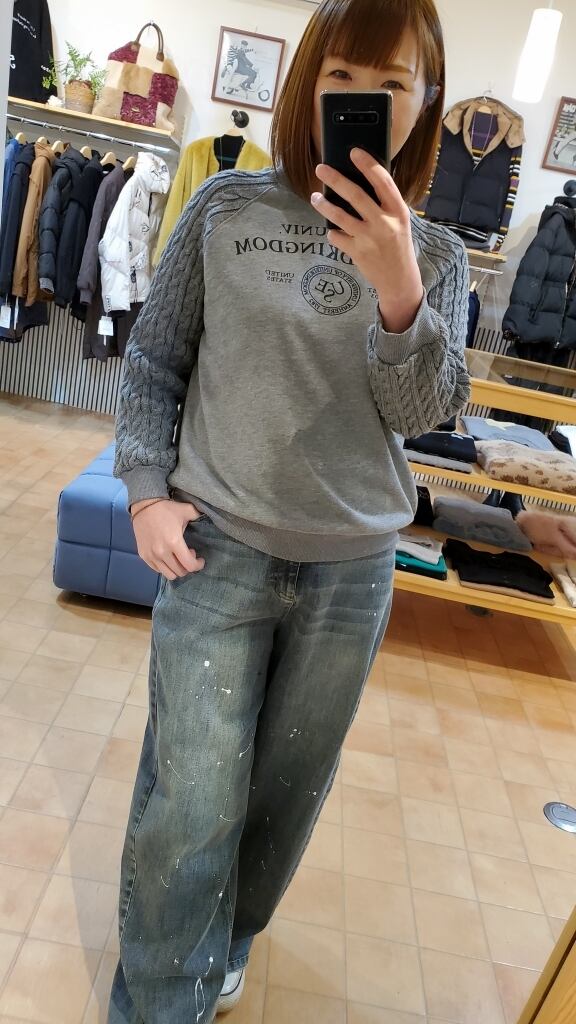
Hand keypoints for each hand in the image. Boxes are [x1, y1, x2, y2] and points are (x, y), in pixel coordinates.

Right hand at [131, 499, 205, 580]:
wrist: (144, 505)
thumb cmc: (166, 509)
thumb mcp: (187, 510)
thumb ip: (199, 516)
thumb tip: (208, 518)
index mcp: (174, 542)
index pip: (189, 565)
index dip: (198, 565)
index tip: (200, 560)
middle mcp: (162, 552)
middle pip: (180, 572)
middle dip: (188, 566)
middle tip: (188, 554)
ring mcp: (151, 555)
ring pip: (169, 574)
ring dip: (177, 569)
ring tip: (177, 557)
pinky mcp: (143, 555)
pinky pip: (157, 570)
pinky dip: (165, 567)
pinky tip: (168, 557)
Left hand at [312, 149, 423, 332]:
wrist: (400, 281)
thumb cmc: (398, 247)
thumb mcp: (400, 223)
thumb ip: (384, 205)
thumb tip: (361, 183)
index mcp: (398, 211)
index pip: (382, 181)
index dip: (367, 164)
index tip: (354, 152)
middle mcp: (384, 223)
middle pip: (355, 195)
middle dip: (335, 179)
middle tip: (321, 168)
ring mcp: (369, 238)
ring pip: (339, 216)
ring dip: (323, 205)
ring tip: (315, 197)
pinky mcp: (357, 253)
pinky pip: (336, 237)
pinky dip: (332, 233)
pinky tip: (333, 232)